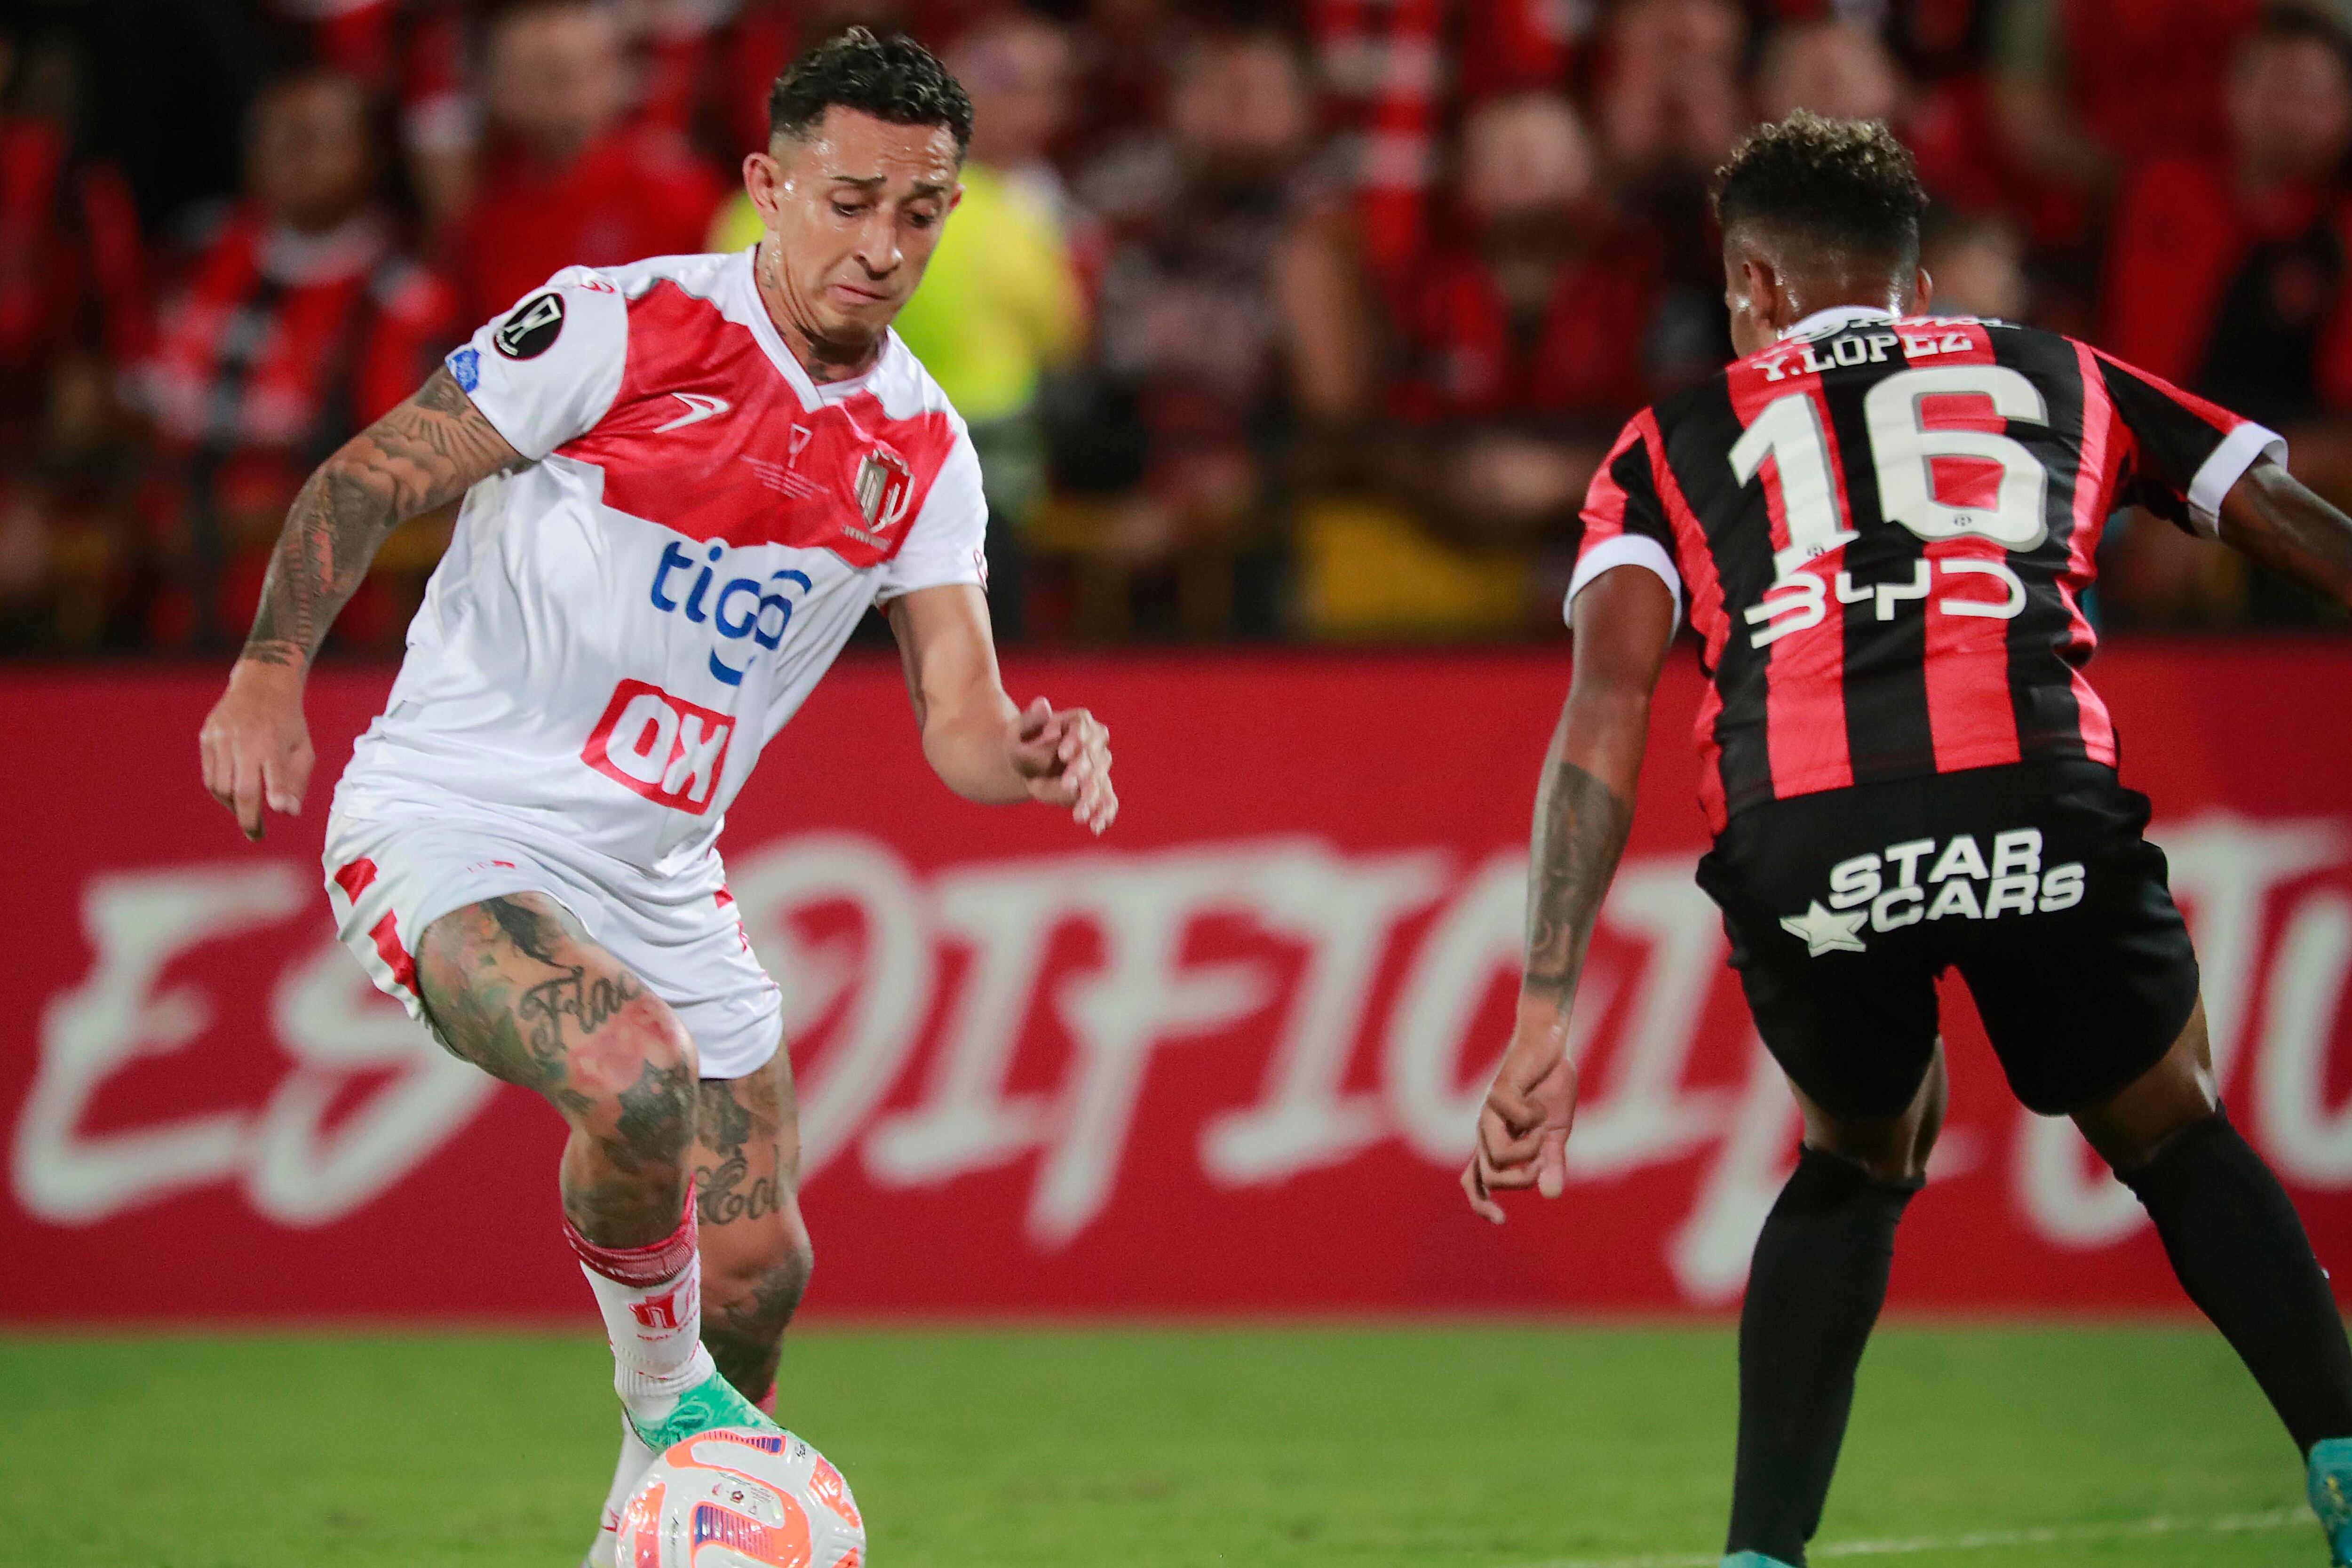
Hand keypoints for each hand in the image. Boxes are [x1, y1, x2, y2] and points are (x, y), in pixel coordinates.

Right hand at [198, 659, 313, 840]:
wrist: (260, 684)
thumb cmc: (287, 722)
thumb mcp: (302, 747)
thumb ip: (297, 780)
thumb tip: (288, 813)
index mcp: (273, 743)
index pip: (273, 777)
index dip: (274, 797)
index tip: (275, 817)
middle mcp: (244, 741)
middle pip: (241, 790)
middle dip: (248, 817)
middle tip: (256, 834)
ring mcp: (221, 738)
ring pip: (220, 787)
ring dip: (233, 805)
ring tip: (247, 809)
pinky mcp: (206, 737)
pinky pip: (209, 776)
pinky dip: (220, 791)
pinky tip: (233, 793)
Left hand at [1009, 696, 1117, 834]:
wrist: (1025, 764)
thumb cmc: (1021, 743)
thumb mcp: (1017, 731)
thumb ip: (1030, 720)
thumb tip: (1043, 704)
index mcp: (1077, 722)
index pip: (1082, 728)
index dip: (1075, 740)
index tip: (1062, 753)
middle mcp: (1094, 743)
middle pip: (1093, 756)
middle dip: (1081, 772)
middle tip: (1067, 785)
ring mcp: (1098, 767)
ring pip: (1100, 781)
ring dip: (1090, 798)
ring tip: (1078, 816)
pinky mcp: (1098, 788)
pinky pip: (1107, 800)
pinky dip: (1104, 813)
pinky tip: (1098, 828)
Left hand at [1462, 1019, 1578, 1223]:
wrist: (1549, 1049)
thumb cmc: (1549, 1091)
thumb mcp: (1555, 1134)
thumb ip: (1551, 1163)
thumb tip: (1551, 1195)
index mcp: (1497, 1144)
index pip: (1475, 1181)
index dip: (1481, 1204)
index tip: (1500, 1220)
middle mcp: (1486, 1132)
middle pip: (1488, 1177)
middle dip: (1521, 1180)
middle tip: (1542, 1163)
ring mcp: (1489, 1112)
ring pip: (1498, 1155)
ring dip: (1530, 1150)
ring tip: (1543, 1131)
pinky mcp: (1497, 1092)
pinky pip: (1514, 1119)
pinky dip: (1534, 1117)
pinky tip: (1539, 1103)